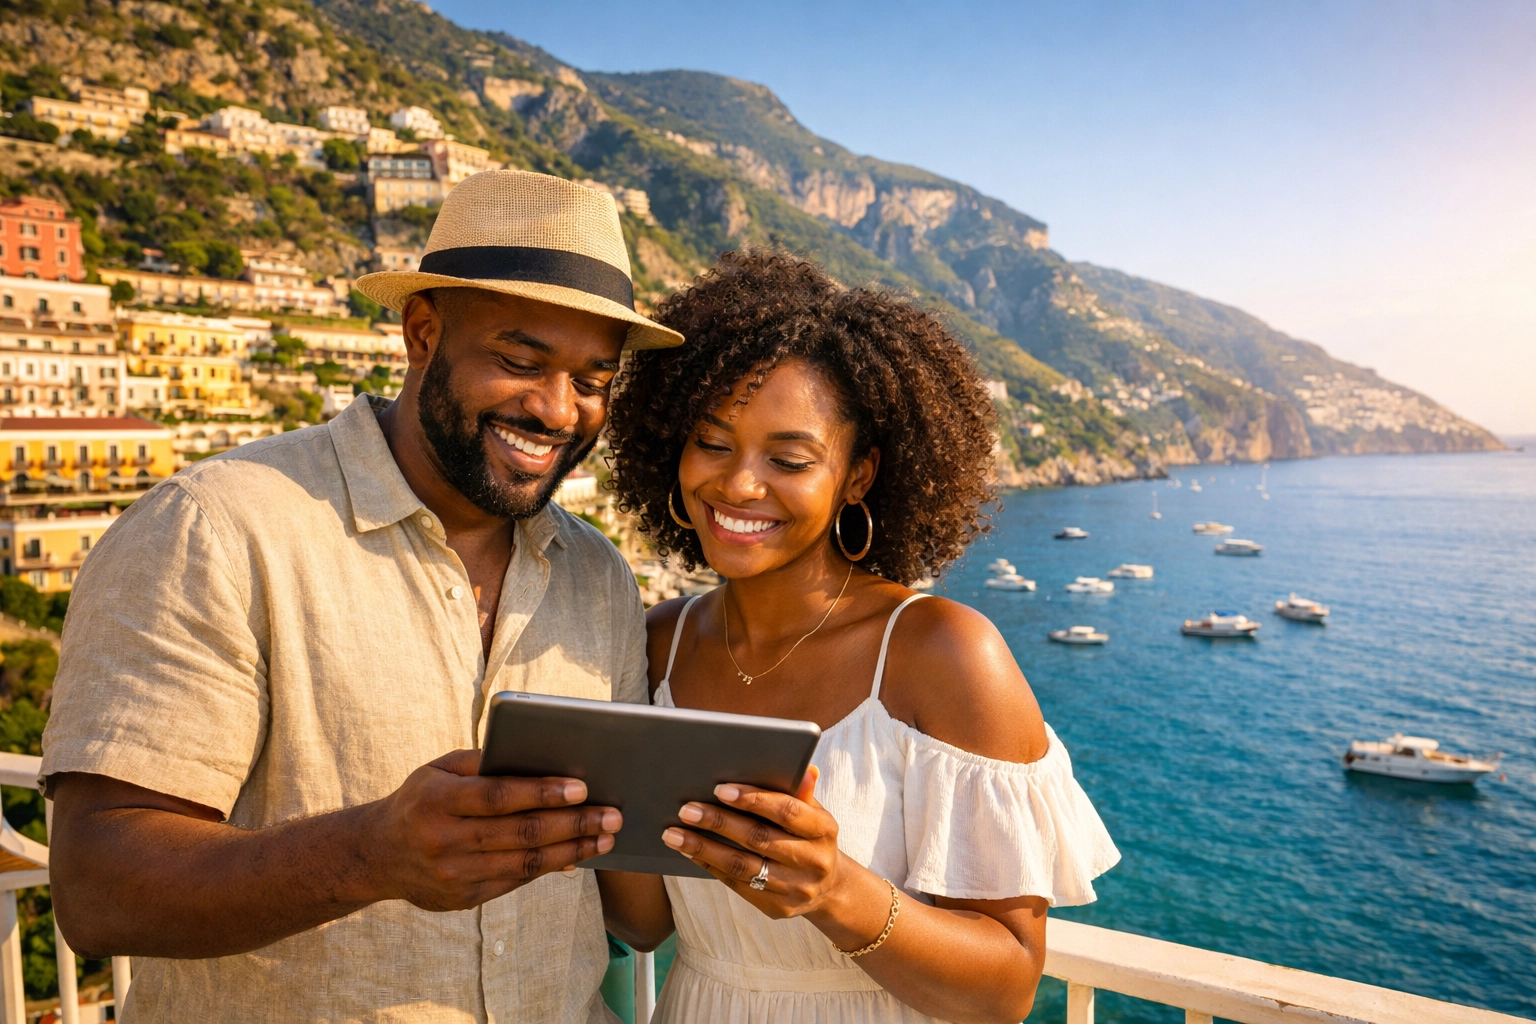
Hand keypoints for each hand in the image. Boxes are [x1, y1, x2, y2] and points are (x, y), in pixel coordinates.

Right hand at [366, 749, 620, 911]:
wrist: (377, 854)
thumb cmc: (421, 799)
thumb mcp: (440, 769)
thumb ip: (485, 763)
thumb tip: (543, 767)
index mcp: (436, 801)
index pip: (497, 797)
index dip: (542, 792)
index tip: (582, 787)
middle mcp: (443, 841)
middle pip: (520, 833)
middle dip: (573, 824)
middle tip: (612, 815)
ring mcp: (453, 875)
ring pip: (524, 863)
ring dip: (572, 851)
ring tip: (604, 838)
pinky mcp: (463, 899)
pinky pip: (515, 880)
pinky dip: (550, 868)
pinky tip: (577, 856)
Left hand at [661, 767, 848, 920]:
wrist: (829, 888)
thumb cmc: (810, 837)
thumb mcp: (814, 813)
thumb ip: (801, 792)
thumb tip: (805, 768)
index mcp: (824, 829)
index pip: (786, 810)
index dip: (753, 799)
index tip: (719, 789)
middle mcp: (813, 861)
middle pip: (758, 838)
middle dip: (718, 822)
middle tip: (686, 809)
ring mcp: (795, 888)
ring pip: (741, 866)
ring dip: (703, 848)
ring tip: (673, 833)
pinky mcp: (777, 908)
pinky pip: (736, 885)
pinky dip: (709, 865)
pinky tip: (688, 851)